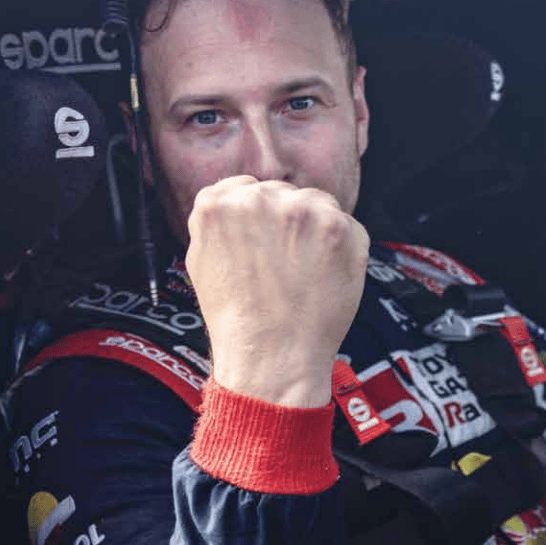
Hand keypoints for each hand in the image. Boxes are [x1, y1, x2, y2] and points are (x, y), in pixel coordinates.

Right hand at [186, 176, 369, 406]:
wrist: (272, 357)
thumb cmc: (237, 316)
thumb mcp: (199, 260)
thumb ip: (216, 218)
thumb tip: (238, 194)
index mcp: (218, 204)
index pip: (247, 188)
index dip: (258, 218)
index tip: (263, 243)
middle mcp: (259, 198)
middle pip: (284, 193)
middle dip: (287, 222)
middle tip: (284, 264)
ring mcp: (301, 210)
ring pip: (316, 203)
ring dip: (315, 228)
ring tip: (304, 271)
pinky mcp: (338, 227)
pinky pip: (346, 223)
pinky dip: (341, 245)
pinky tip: (325, 273)